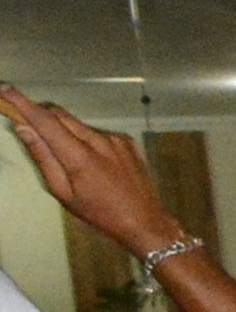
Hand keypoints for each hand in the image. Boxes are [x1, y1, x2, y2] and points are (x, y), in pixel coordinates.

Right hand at [0, 86, 185, 253]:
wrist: (145, 221)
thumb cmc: (99, 213)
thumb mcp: (63, 192)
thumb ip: (43, 158)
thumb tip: (23, 128)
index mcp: (80, 156)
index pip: (45, 121)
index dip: (22, 103)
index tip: (5, 89)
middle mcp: (99, 140)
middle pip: (61, 115)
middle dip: (40, 115)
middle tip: (28, 124)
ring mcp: (116, 139)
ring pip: (79, 125)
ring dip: (66, 132)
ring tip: (71, 161)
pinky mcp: (127, 141)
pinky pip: (98, 134)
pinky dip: (87, 141)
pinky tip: (96, 165)